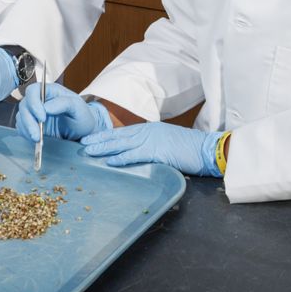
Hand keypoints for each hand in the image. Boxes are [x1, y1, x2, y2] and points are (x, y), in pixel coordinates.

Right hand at [14, 83, 111, 141]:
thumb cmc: (82, 116)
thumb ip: (65, 103)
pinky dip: (26, 134)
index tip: (42, 117)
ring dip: (26, 129)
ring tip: (38, 140)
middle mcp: (40, 100)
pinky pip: (22, 128)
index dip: (34, 103)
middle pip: (24, 105)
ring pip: (21, 117)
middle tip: (37, 135)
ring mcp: (34, 112)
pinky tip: (35, 140)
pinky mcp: (32, 125)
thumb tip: (46, 107)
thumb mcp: (79, 108)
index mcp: (50, 91)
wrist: (82, 132)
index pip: (33, 90)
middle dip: (29, 121)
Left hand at [81, 122, 223, 176]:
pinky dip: (121, 158)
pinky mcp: (157, 151)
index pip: (122, 133)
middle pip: (118, 136)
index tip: (91, 138)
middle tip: (82, 143)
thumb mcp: (167, 143)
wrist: (207, 149)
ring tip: (89, 151)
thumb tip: (139, 154)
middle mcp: (147, 132)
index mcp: (149, 129)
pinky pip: (135, 155)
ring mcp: (152, 140)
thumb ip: (151, 147)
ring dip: (104, 148)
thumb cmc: (189, 148)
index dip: (105, 136)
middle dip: (99, 139)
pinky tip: (109, 161)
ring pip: (122, 144)